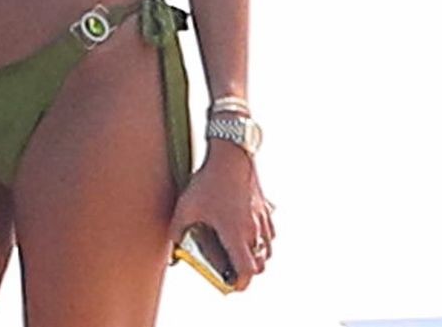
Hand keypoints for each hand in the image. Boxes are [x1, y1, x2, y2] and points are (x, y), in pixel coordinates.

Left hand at [170, 145, 274, 290]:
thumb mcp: (186, 206)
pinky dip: (261, 241)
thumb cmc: (209, 182)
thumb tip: (172, 248)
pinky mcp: (266, 210)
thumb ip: (178, 230)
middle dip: (246, 272)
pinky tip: (245, 232)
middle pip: (259, 266)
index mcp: (235, 235)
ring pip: (267, 251)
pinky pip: (269, 235)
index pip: (246, 272)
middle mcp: (253, 231)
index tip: (231, 286)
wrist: (232, 155)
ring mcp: (262, 221)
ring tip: (237, 252)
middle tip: (231, 270)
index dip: (240, 284)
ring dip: (255, 257)